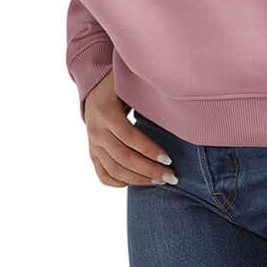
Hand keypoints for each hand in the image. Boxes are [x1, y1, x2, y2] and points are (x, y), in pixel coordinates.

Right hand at [82, 70, 176, 187]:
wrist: (93, 85)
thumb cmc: (120, 84)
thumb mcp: (130, 86)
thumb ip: (146, 97)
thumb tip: (174, 110)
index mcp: (107, 112)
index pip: (130, 137)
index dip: (149, 150)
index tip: (169, 160)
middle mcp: (97, 130)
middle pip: (124, 158)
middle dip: (149, 170)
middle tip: (171, 177)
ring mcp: (92, 143)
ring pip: (114, 169)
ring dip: (139, 179)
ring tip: (159, 181)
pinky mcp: (92, 152)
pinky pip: (102, 173)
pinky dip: (117, 182)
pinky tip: (134, 183)